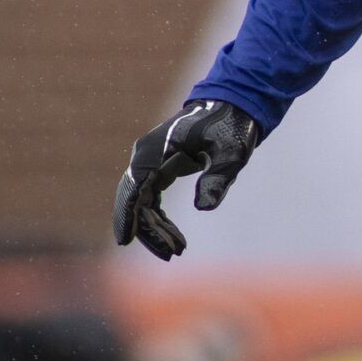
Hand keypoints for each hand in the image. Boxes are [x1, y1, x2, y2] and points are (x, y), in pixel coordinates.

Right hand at [113, 99, 260, 259]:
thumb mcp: (232, 152)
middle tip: (172, 253)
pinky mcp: (160, 167)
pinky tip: (173, 236)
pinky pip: (151, 199)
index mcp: (156, 149)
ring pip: (142, 203)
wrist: (236, 106)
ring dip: (154, 228)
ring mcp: (151, 161)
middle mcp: (147, 155)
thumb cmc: (233, 126)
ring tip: (177, 250)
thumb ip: (218, 177)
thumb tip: (204, 207)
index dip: (127, 215)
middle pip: (135, 199)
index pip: (135, 188)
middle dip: (148, 230)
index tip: (125, 241)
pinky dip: (159, 219)